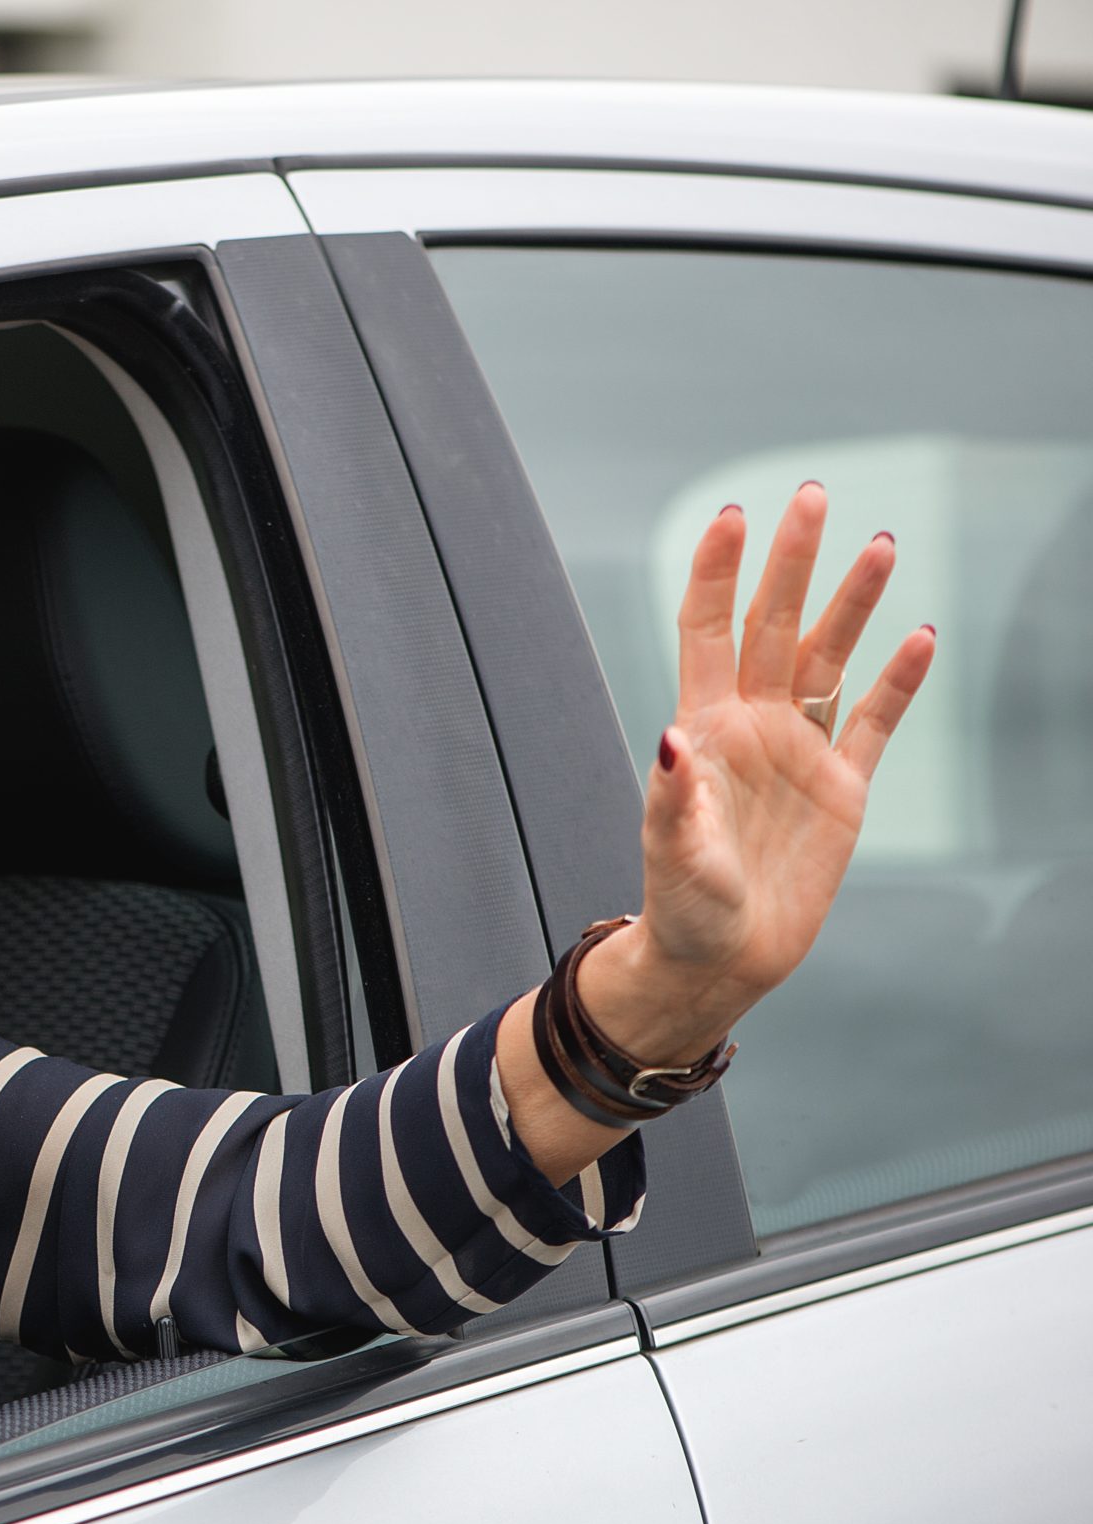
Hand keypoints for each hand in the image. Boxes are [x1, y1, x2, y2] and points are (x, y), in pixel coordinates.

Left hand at [581, 482, 936, 1063]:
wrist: (722, 959)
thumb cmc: (682, 907)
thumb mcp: (675, 855)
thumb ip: (676, 799)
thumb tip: (673, 741)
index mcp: (702, 728)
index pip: (708, 630)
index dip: (718, 573)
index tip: (734, 515)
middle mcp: (751, 725)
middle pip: (774, 625)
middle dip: (792, 561)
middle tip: (812, 495)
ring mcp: (799, 751)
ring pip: (830, 657)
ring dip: (853, 603)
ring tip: (882, 542)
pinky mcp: (842, 787)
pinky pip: (875, 720)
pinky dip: (899, 680)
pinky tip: (920, 636)